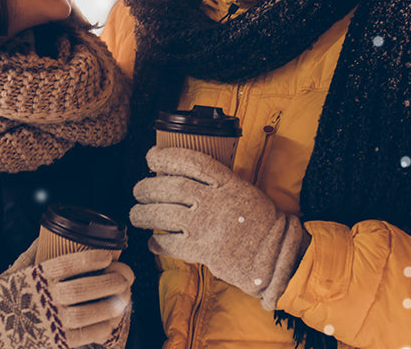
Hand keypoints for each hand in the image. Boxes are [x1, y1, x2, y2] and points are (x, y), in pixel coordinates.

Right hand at [0, 241, 133, 348]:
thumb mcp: (11, 272)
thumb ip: (31, 255)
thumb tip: (45, 235)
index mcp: (33, 278)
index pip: (67, 264)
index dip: (90, 259)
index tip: (107, 255)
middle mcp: (42, 299)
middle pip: (83, 289)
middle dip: (109, 282)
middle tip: (125, 275)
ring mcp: (48, 322)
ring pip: (87, 314)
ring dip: (109, 305)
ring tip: (124, 297)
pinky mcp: (53, 342)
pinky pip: (83, 336)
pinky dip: (101, 328)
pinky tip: (110, 322)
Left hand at [128, 146, 308, 309]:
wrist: (274, 254)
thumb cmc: (259, 222)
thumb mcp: (243, 190)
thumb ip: (216, 183)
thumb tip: (181, 176)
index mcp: (227, 182)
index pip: (191, 161)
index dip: (166, 156)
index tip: (151, 156)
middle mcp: (215, 201)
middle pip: (171, 187)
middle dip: (147, 187)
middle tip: (138, 190)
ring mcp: (207, 226)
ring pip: (164, 214)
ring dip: (144, 214)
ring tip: (136, 214)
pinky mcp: (202, 250)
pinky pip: (171, 244)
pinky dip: (157, 242)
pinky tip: (152, 241)